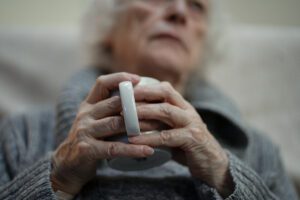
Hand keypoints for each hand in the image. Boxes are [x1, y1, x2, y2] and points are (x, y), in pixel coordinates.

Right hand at [51, 73, 157, 194]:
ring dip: (139, 125)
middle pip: (113, 102)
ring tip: (159, 127)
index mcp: (88, 104)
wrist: (68, 164)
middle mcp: (85, 115)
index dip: (119, 78)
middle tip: (158, 106)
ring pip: (116, 123)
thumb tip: (139, 97)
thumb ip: (109, 109)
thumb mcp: (94, 119)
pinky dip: (133, 149)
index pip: (102, 83)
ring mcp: (85, 131)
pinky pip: (114, 148)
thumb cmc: (90, 139)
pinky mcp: (87, 149)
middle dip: (137, 104)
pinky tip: (148, 150)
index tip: (138, 79)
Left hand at [129, 81, 233, 196]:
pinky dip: (149, 137)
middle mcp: (188, 111)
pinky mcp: (193, 139)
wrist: (212, 164)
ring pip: (166, 111)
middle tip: (123, 98)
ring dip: (144, 112)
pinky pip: (168, 136)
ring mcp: (192, 124)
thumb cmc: (187, 146)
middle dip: (143, 94)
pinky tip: (134, 139)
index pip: (165, 89)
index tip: (127, 88)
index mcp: (183, 106)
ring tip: (125, 115)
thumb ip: (158, 122)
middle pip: (166, 94)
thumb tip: (131, 117)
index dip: (146, 87)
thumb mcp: (173, 129)